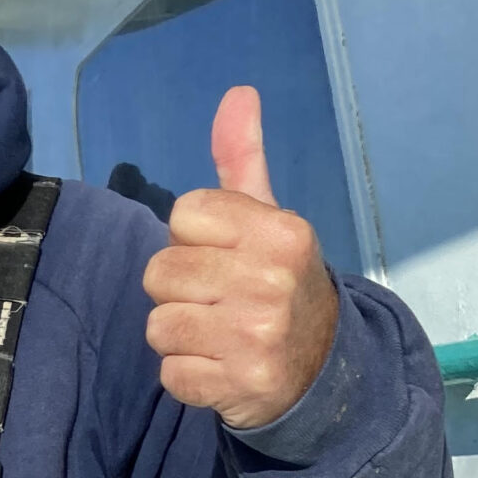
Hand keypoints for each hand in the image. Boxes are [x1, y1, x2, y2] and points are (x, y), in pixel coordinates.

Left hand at [141, 87, 339, 430]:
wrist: (319, 371)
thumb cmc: (278, 284)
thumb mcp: (268, 219)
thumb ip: (243, 160)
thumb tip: (237, 93)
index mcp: (280, 232)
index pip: (184, 215)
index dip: (192, 238)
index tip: (223, 257)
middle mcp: (271, 281)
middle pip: (160, 271)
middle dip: (179, 289)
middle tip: (218, 301)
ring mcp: (256, 337)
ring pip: (158, 324)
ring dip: (178, 335)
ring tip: (216, 335)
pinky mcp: (239, 384)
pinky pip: (170, 373)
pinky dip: (187, 376)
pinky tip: (219, 367)